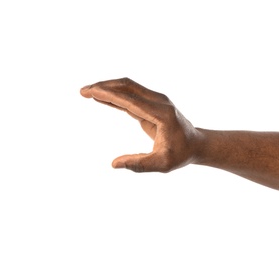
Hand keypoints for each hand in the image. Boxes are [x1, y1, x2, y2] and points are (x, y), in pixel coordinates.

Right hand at [80, 77, 201, 171]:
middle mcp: (159, 102)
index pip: (130, 100)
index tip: (90, 92)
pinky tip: (101, 98)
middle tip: (83, 91)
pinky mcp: (152, 104)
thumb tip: (114, 164)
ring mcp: (156, 101)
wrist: (196, 145)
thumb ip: (139, 164)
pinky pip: (130, 96)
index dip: (109, 94)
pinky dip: (115, 96)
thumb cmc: (181, 154)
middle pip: (127, 86)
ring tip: (87, 92)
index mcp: (161, 114)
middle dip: (104, 86)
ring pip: (128, 87)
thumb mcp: (162, 164)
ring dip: (108, 88)